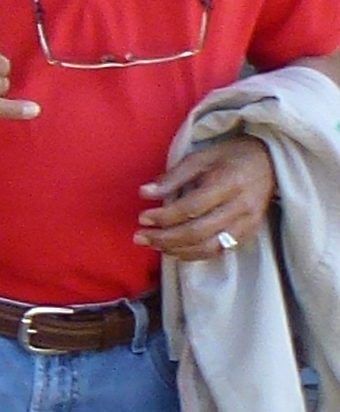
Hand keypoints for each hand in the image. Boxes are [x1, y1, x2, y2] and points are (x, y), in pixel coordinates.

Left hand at [141, 128, 275, 262]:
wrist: (270, 162)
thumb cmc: (230, 157)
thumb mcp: (201, 157)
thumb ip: (173, 177)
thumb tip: (144, 193)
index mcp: (228, 183)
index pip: (191, 208)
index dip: (164, 216)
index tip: (142, 218)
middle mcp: (241, 207)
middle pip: (198, 231)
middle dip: (165, 238)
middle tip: (140, 237)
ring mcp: (248, 223)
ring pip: (209, 247)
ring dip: (177, 250)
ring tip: (153, 245)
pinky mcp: (250, 233)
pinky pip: (220, 251)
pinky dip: (195, 255)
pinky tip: (175, 251)